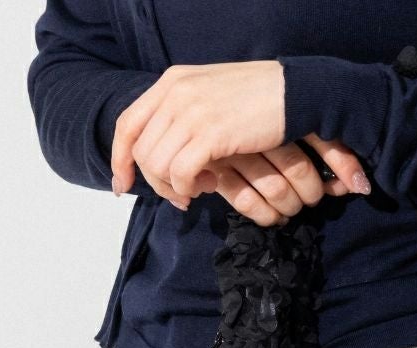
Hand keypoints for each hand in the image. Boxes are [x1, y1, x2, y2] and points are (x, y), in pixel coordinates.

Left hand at [110, 62, 371, 221]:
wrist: (296, 90)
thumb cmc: (262, 98)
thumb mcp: (213, 97)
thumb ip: (186, 114)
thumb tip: (170, 147)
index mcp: (172, 82)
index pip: (127, 123)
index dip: (120, 159)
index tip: (123, 186)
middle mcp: (175, 93)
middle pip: (142, 151)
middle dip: (156, 183)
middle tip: (182, 197)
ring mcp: (191, 112)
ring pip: (158, 165)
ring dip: (175, 188)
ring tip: (200, 190)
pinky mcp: (210, 134)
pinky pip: (181, 173)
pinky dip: (189, 188)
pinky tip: (209, 187)